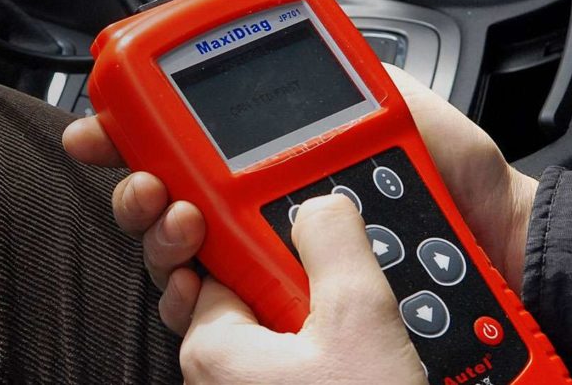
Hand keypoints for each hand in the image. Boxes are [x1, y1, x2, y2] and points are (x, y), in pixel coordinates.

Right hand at [62, 65, 536, 332]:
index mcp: (273, 166)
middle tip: (148, 187)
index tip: (101, 129)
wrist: (505, 242)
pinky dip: (196, 307)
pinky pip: (222, 325)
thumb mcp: (391, 105)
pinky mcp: (290, 327)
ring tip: (182, 224)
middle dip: (136, 198)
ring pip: (182, 271)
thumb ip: (334, 83)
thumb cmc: (457, 180)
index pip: (185, 154)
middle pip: (166, 216)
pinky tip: (202, 287)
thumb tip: (286, 61)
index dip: (133, 140)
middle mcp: (260, 223)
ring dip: (162, 248)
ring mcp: (272, 278)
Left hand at [179, 195, 424, 383]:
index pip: (217, 251)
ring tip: (360, 317)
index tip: (288, 212)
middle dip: (286, 270)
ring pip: (270, 331)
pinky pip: (287, 366)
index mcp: (211, 343)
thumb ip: (334, 244)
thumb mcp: (360, 320)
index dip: (252, 223)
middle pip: (242, 289)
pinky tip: (359, 350)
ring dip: (312, 313)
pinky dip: (319, 350)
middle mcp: (213, 376)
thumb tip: (319, 205)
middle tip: (330, 267)